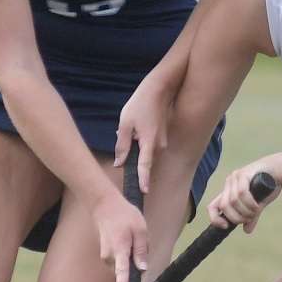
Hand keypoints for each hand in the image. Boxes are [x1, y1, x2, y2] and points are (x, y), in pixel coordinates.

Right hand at [92, 193, 148, 281]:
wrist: (104, 206)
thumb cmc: (124, 215)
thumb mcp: (140, 230)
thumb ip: (141, 251)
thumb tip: (142, 270)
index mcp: (119, 249)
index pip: (122, 272)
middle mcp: (109, 256)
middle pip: (127, 271)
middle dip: (137, 264)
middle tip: (141, 242)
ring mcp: (105, 257)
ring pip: (124, 266)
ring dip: (132, 258)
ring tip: (132, 237)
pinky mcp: (105, 256)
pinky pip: (120, 261)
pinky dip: (126, 254)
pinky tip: (126, 238)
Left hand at [115, 74, 171, 194]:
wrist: (160, 89)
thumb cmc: (141, 104)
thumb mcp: (125, 124)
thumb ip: (122, 145)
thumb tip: (119, 163)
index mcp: (148, 142)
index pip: (144, 166)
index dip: (143, 180)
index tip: (143, 192)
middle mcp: (159, 145)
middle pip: (143, 161)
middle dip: (132, 157)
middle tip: (122, 140)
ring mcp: (162, 142)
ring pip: (145, 154)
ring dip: (135, 147)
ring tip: (129, 129)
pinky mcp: (162, 138)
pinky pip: (149, 147)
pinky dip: (141, 142)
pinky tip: (136, 127)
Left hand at [207, 156, 281, 232]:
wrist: (281, 168)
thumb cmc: (269, 185)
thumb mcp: (258, 205)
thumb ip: (252, 216)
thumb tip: (246, 230)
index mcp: (228, 191)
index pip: (212, 207)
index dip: (215, 219)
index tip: (226, 227)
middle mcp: (229, 184)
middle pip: (223, 206)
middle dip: (236, 217)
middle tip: (249, 218)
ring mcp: (235, 177)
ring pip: (233, 201)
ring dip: (245, 211)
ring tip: (256, 211)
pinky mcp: (244, 173)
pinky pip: (242, 192)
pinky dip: (249, 203)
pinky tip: (257, 206)